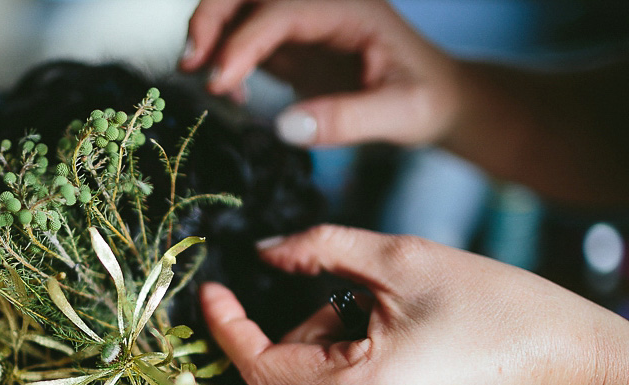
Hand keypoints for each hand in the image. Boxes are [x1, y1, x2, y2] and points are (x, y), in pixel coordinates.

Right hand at [182, 0, 460, 146]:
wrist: (438, 98)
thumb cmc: (426, 101)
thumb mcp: (400, 114)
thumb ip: (346, 120)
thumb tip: (285, 128)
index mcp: (351, 7)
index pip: (282, 10)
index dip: (244, 42)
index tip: (218, 84)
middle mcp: (323, 3)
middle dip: (211, 18)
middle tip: (190, 65)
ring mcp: (306, 20)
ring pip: (241, 6)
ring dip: (212, 33)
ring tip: (205, 80)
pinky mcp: (294, 41)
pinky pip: (246, 35)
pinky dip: (227, 57)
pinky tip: (232, 93)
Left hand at [200, 225, 628, 384]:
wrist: (573, 372)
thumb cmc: (502, 312)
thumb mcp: (404, 260)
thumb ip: (319, 249)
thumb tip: (263, 250)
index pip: (261, 368)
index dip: (228, 328)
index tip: (211, 292)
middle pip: (292, 371)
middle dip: (311, 323)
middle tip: (366, 295)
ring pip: (315, 384)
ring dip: (334, 344)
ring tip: (399, 324)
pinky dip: (352, 367)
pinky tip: (404, 351)